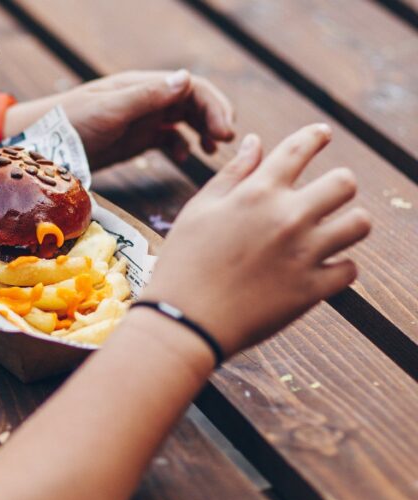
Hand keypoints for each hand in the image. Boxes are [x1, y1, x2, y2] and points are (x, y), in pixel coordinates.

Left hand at [11, 70, 235, 168]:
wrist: (38, 146)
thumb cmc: (68, 125)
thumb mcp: (108, 112)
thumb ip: (147, 97)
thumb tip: (187, 80)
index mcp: (141, 87)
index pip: (190, 88)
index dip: (213, 105)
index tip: (226, 132)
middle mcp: (144, 100)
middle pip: (192, 102)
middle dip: (213, 118)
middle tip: (226, 143)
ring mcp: (140, 120)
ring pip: (183, 120)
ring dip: (202, 131)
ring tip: (213, 150)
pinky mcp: (133, 140)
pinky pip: (167, 140)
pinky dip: (182, 147)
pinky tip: (187, 160)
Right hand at [144, 124, 370, 356]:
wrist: (183, 321)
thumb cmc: (183, 263)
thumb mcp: (199, 210)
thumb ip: (232, 174)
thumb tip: (255, 142)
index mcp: (257, 193)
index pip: (300, 148)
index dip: (316, 136)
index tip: (322, 134)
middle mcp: (288, 217)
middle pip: (344, 183)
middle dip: (337, 186)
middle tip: (324, 197)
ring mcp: (304, 254)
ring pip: (359, 224)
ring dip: (348, 224)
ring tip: (332, 232)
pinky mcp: (311, 290)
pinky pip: (349, 270)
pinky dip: (339, 268)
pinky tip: (321, 269)